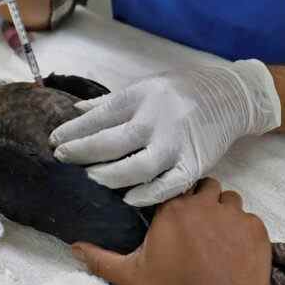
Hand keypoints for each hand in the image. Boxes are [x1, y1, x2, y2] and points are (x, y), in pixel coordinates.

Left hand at [50, 61, 281, 206]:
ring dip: (110, 175)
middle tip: (62, 159)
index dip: (74, 130)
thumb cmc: (179, 91)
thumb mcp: (144, 86)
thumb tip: (76, 111)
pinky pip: (169, 184)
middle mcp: (158, 118)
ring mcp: (177, 142)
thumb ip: (110, 102)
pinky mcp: (195, 163)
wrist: (230, 94)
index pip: (100, 115)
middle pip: (113, 141)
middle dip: (82, 152)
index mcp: (142, 96)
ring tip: (91, 178)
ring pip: (138, 166)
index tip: (54, 140)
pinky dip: (148, 194)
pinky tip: (128, 199)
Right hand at [71, 179, 271, 284]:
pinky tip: (236, 250)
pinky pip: (251, 220)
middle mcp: (204, 204)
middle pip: (205, 186)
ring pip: (230, 199)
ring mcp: (234, 216)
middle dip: (201, 199)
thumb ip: (101, 259)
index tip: (173, 212)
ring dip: (224, 212)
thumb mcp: (132, 277)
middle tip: (197, 224)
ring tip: (217, 236)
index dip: (174, 197)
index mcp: (173, 208)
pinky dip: (244, 231)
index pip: (173, 186)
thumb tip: (75, 248)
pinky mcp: (257, 230)